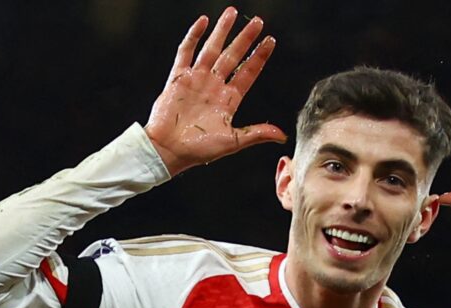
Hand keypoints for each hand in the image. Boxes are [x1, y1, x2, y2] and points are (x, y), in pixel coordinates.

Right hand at [144, 7, 285, 175]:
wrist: (169, 150)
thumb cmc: (199, 149)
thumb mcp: (233, 141)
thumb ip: (256, 133)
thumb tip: (282, 135)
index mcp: (228, 100)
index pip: (248, 72)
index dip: (259, 57)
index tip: (271, 40)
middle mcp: (214, 86)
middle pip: (233, 56)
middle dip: (245, 38)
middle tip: (257, 21)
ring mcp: (196, 80)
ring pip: (212, 49)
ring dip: (222, 31)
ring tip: (231, 12)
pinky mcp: (178, 78)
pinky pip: (186, 52)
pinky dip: (194, 36)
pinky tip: (203, 21)